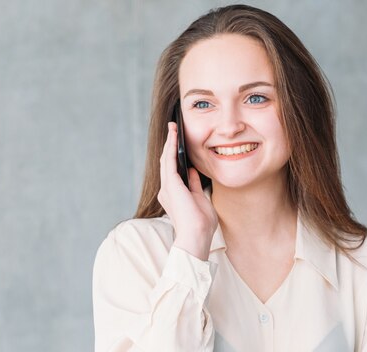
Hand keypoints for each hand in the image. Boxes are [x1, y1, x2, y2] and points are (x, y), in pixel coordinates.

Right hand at [157, 122, 217, 260]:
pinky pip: (169, 160)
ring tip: (173, 127)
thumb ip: (194, 185)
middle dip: (169, 145)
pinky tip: (174, 135)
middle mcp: (166, 190)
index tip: (178, 143)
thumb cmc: (201, 224)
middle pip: (166, 162)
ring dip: (169, 142)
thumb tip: (192, 171)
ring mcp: (167, 187)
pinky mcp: (170, 184)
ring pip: (165, 159)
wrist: (197, 236)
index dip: (173, 156)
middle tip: (173, 129)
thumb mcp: (200, 199)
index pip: (172, 171)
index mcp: (173, 195)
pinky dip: (171, 146)